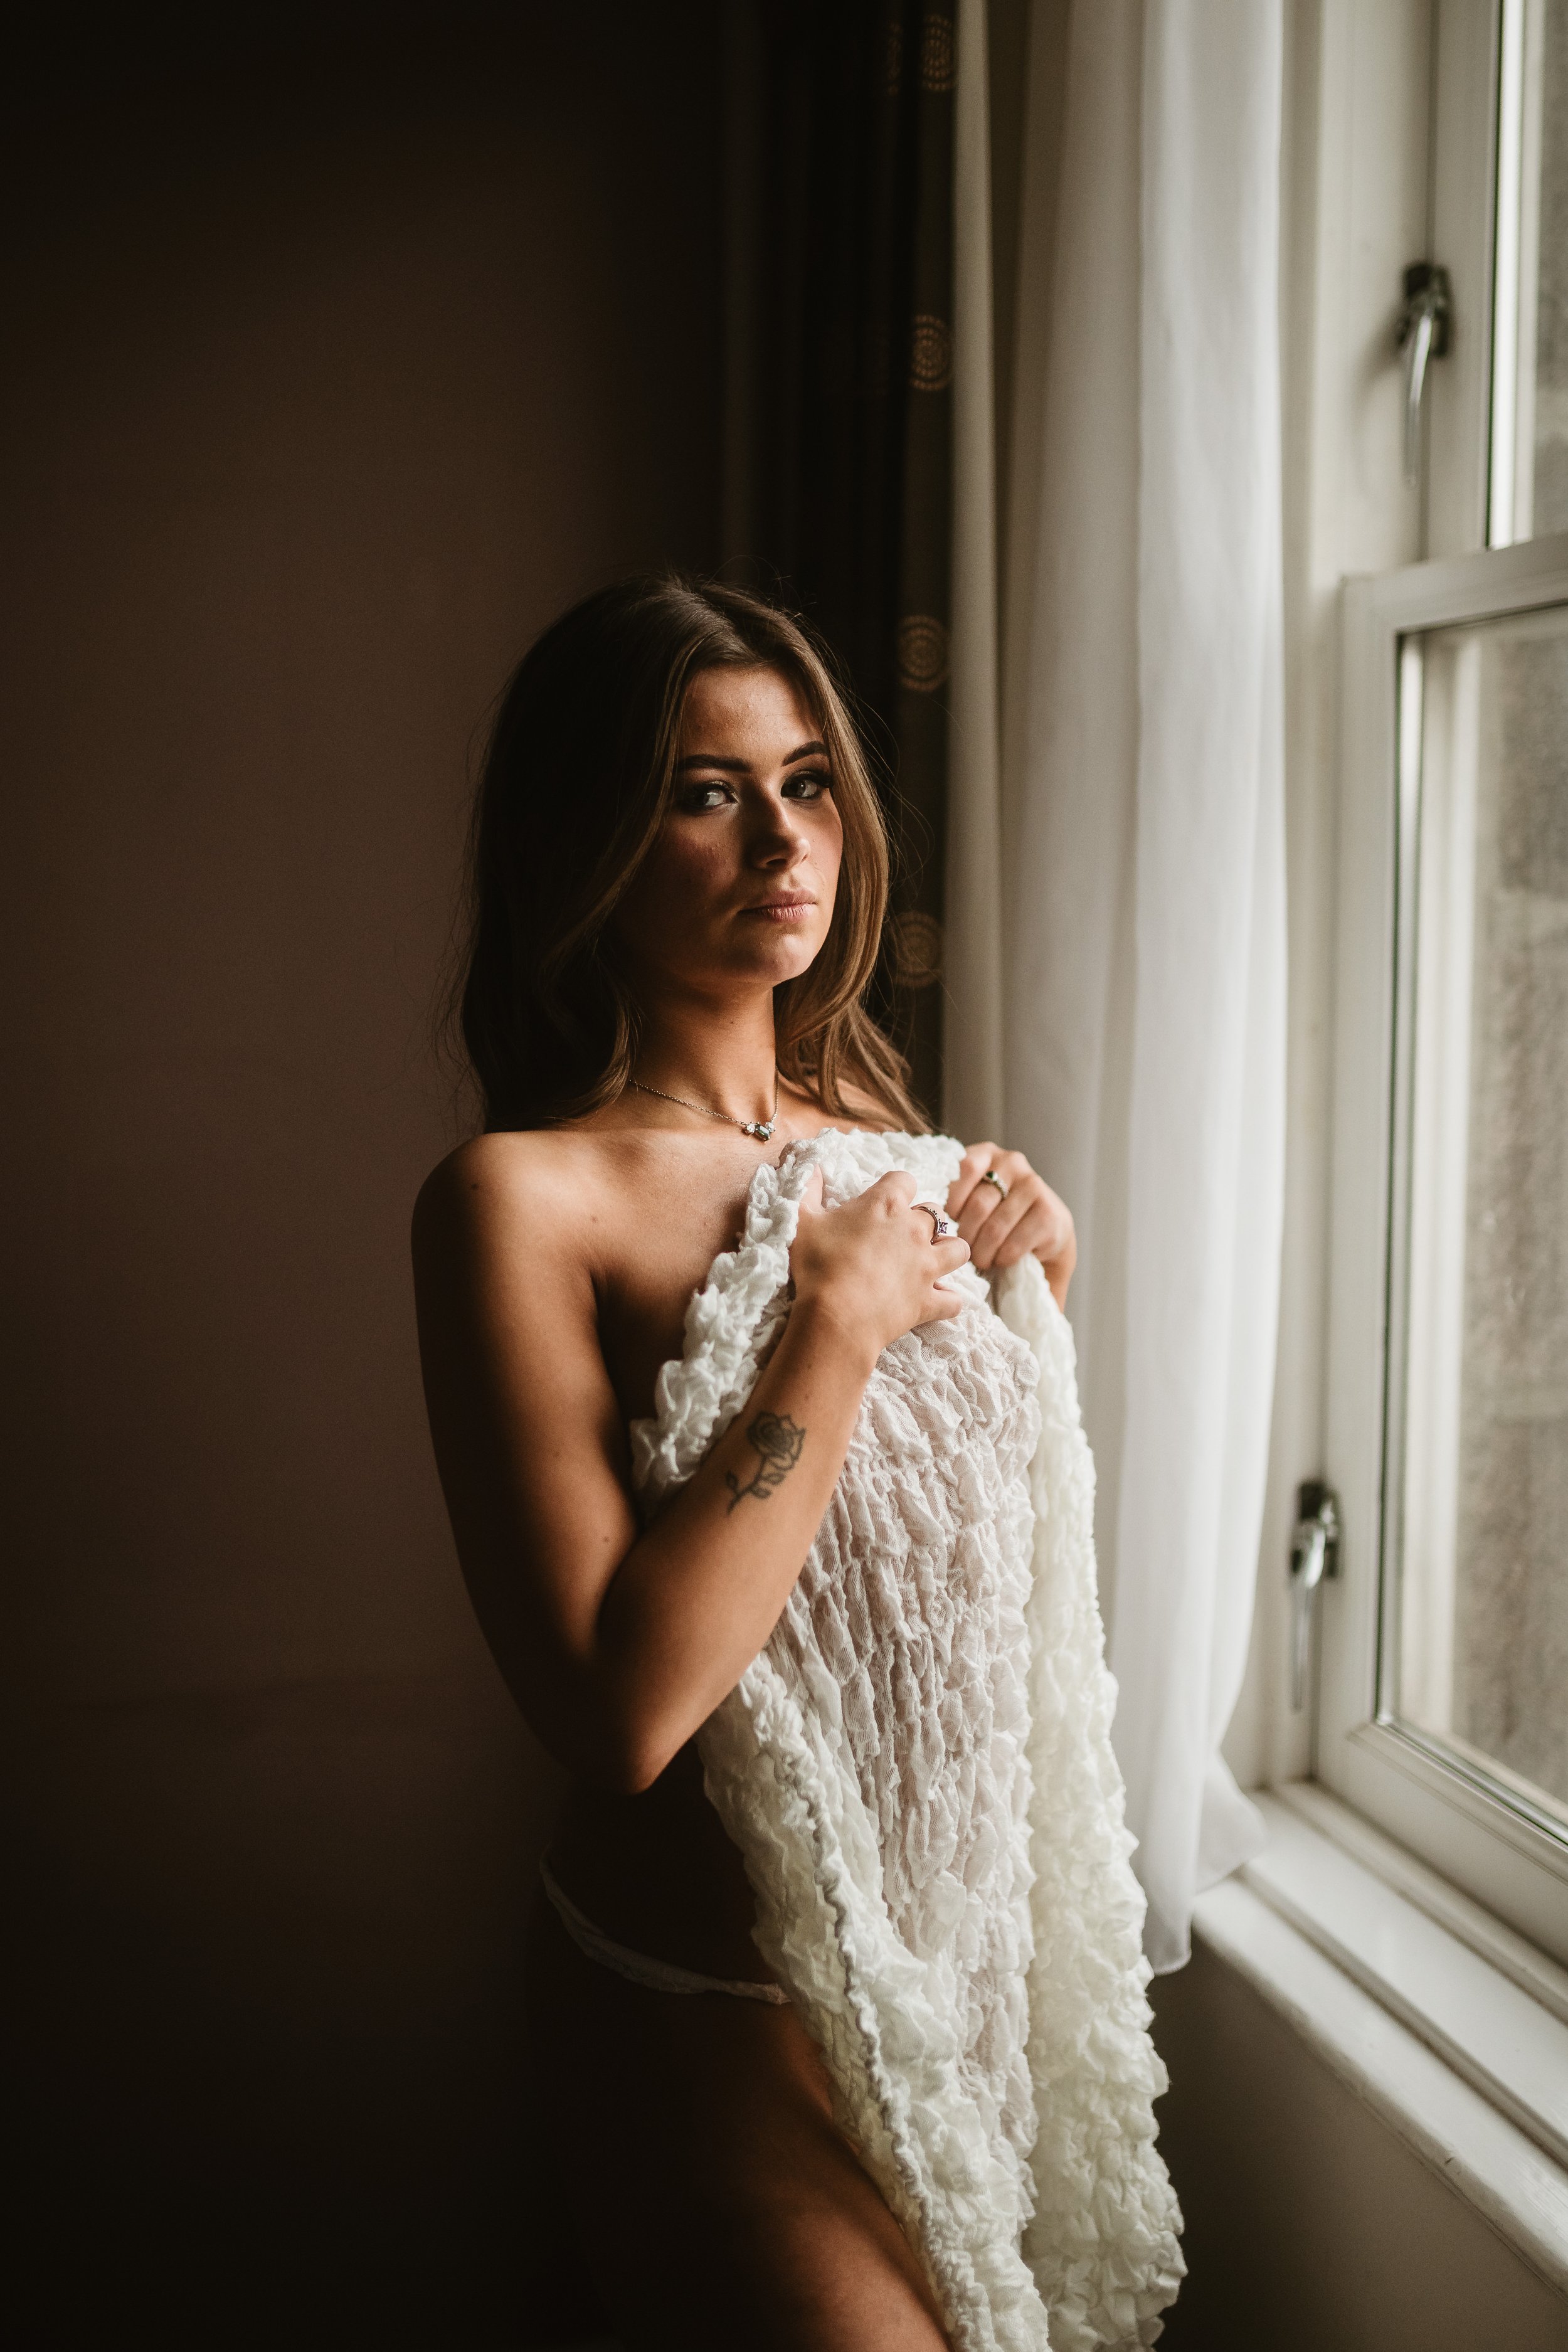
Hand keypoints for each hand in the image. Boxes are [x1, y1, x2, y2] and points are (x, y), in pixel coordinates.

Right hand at [789, 1169, 970, 1358]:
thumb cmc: (817, 1267)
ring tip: (933, 1258)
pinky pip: (954, 1299)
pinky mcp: (928, 1300)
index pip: (905, 1180)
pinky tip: (936, 1299)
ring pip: (958, 1248)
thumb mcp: (802, 1221)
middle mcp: (914, 1230)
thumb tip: (811, 1167)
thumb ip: (808, 1189)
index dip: (897, 1188)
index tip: (886, 1200)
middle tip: (905, 1232)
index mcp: (885, 1205)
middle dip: (925, 1218)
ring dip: (949, 1250)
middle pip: (936, 1212)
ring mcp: (926, 1266)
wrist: (834, 1318)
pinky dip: (948, 1300)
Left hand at [947, 1144, 1076, 1307]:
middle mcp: (1012, 1162)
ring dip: (983, 1252)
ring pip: (995, 1227)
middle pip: (977, 1205)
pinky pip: (1014, 1243)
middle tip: (963, 1251)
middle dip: (966, 1236)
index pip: (962, 1170)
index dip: (950, 1202)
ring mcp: (1034, 1186)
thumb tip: (908, 1204)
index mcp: (985, 1154)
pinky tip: (1001, 1259)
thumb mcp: (970, 1200)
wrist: (1045, 1235)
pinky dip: (1002, 1258)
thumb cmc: (994, 1218)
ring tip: (981, 1260)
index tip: (948, 1223)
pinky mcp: (1050, 1214)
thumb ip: (948, 1195)